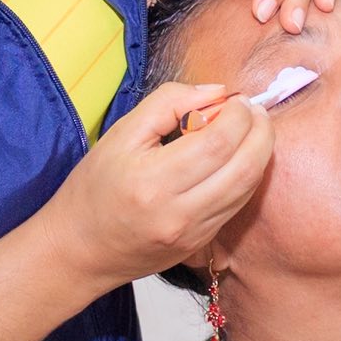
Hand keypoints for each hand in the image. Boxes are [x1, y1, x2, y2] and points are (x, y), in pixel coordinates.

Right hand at [40, 82, 273, 289]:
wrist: (80, 249)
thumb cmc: (95, 188)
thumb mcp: (121, 134)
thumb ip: (168, 103)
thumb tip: (216, 92)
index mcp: (153, 181)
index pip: (218, 141)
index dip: (237, 114)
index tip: (235, 98)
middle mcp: (179, 213)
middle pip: (245, 167)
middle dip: (260, 130)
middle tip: (253, 110)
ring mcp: (194, 234)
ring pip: (248, 188)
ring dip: (260, 152)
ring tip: (252, 128)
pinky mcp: (201, 243)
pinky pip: (237, 204)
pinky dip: (247, 175)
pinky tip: (238, 156)